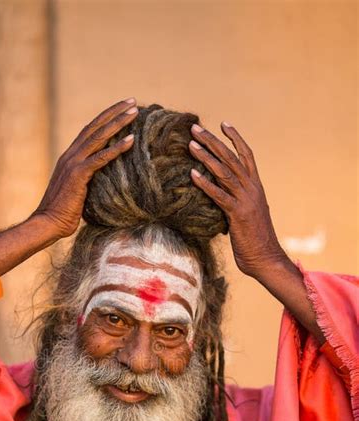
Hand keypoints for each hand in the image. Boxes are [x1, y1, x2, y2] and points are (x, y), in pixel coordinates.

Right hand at [34, 98, 137, 240]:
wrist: (48, 223)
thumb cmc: (63, 212)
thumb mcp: (77, 190)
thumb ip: (87, 179)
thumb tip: (102, 180)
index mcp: (69, 157)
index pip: (89, 130)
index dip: (105, 117)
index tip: (121, 109)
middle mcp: (71, 155)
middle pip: (95, 126)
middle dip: (114, 112)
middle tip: (132, 101)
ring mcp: (73, 163)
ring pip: (99, 136)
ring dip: (118, 123)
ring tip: (135, 112)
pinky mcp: (78, 175)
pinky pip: (101, 158)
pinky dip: (117, 148)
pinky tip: (131, 140)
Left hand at [188, 123, 286, 277]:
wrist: (265, 259)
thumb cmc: (253, 241)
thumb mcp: (246, 217)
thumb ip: (236, 203)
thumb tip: (222, 199)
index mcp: (256, 187)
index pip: (246, 155)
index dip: (235, 138)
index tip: (223, 124)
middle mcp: (252, 189)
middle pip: (231, 158)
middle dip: (213, 141)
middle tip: (195, 128)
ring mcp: (246, 200)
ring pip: (224, 172)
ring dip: (206, 156)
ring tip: (191, 145)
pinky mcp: (238, 214)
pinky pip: (219, 195)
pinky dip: (205, 184)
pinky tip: (192, 174)